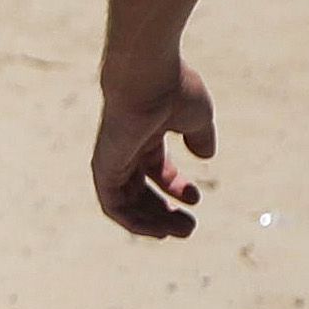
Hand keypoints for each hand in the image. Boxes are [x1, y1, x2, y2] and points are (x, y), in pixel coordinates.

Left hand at [93, 63, 215, 237]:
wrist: (147, 76)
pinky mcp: (102, 167)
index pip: (156, 169)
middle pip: (140, 189)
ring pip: (127, 202)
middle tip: (188, 229)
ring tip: (181, 232)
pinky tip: (156, 230)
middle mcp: (126, 147)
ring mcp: (112, 157)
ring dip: (153, 222)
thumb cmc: (173, 89)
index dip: (176, 187)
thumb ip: (200, 137)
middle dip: (164, 211)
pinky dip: (132, 221)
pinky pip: (112, 205)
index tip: (196, 200)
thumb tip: (206, 156)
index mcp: (147, 133)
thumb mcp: (197, 117)